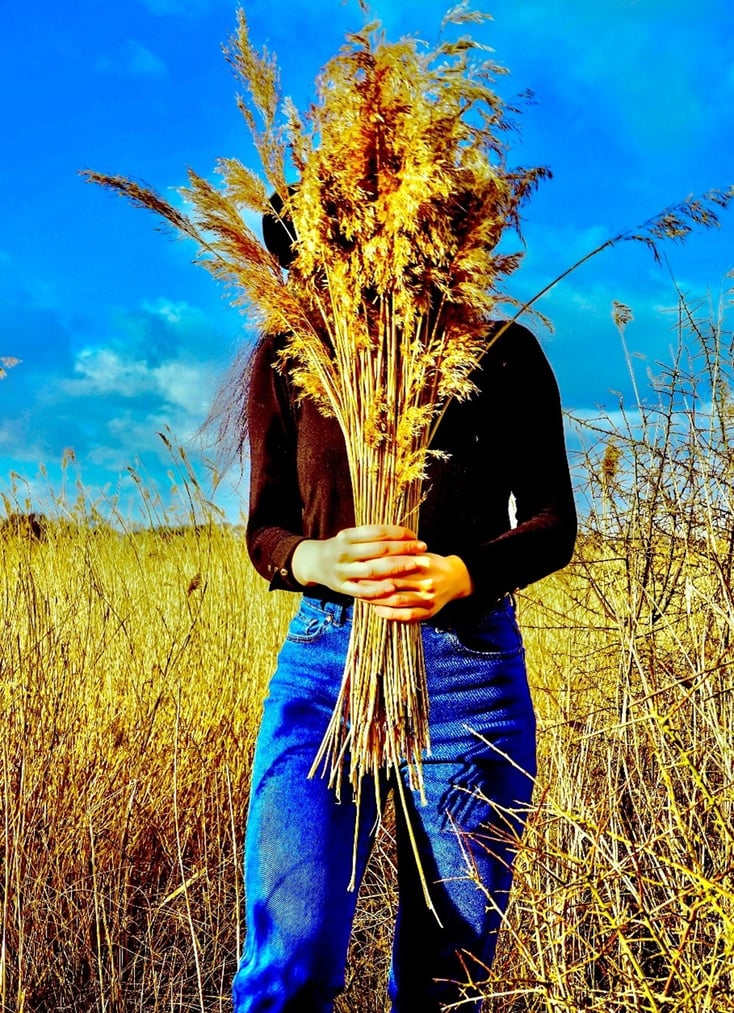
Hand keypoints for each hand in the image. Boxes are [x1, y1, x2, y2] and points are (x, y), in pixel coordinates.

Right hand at [291, 525, 427, 598]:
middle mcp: (344, 552)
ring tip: (416, 565)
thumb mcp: (350, 537)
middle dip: (404, 549)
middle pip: (379, 550)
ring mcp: (342, 571)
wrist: (312, 563)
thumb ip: (371, 536)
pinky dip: (378, 589)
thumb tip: (403, 534)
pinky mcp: (341, 588)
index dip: (399, 533)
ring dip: (398, 567)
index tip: (416, 536)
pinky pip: (362, 590)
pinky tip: (394, 587)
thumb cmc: (340, 548)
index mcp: (347, 536)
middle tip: (423, 549)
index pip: (378, 532)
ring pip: (373, 570)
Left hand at [368, 553, 473, 622]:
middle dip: (371, 584)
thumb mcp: (419, 554)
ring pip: (396, 601)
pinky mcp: (429, 613)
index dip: (374, 568)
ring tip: (361, 596)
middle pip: (392, 584)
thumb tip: (372, 554)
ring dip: (377, 599)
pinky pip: (406, 616)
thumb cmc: (432, 563)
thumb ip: (400, 554)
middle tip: (354, 582)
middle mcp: (426, 583)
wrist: (457, 578)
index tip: (359, 567)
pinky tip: (378, 611)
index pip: (392, 567)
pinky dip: (390, 614)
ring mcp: (428, 600)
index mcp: (422, 565)